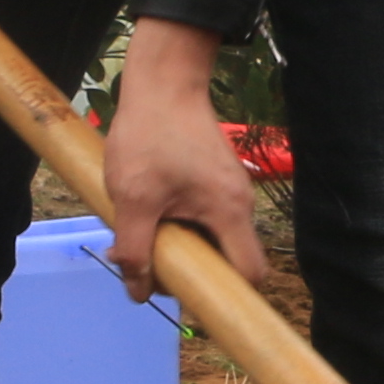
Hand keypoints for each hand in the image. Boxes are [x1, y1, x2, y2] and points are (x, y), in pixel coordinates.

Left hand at [99, 18, 264, 296]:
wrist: (161, 83)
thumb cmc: (149, 137)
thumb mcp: (133, 199)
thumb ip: (136, 250)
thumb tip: (138, 292)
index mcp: (229, 213)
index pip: (249, 274)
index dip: (226, 297)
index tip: (190, 300)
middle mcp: (238, 204)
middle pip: (227, 260)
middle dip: (191, 272)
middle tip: (150, 265)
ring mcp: (228, 190)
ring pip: (211, 238)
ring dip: (180, 246)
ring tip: (142, 235)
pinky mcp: (214, 179)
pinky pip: (203, 216)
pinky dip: (179, 224)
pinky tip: (147, 211)